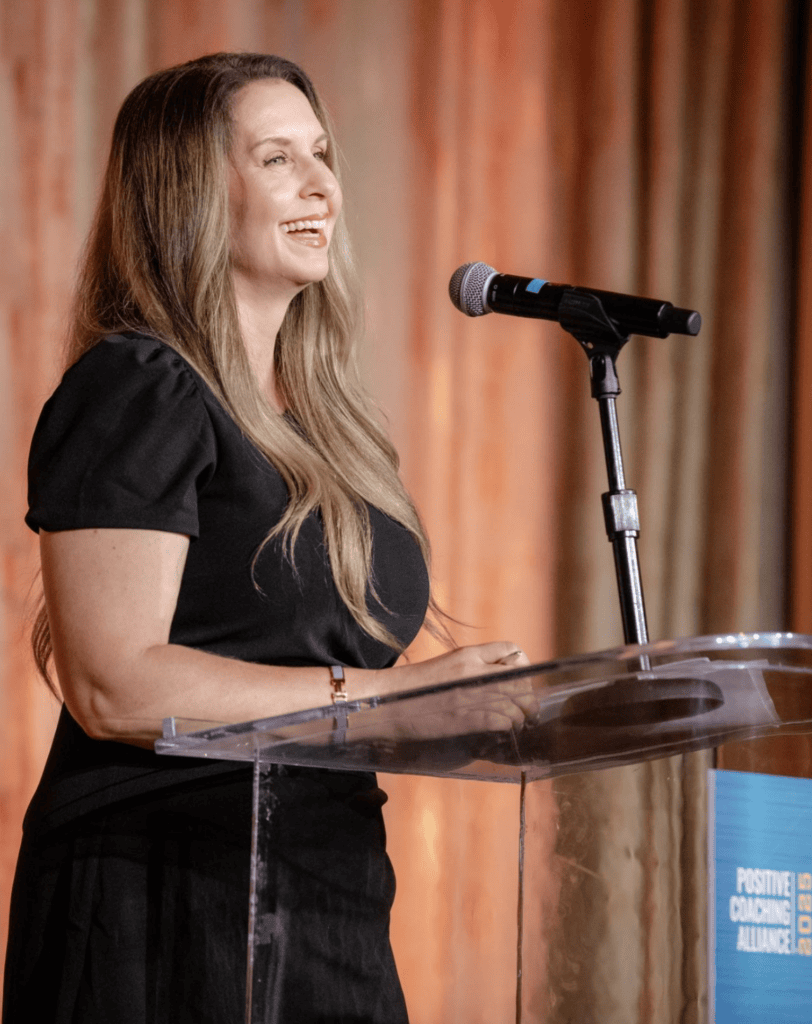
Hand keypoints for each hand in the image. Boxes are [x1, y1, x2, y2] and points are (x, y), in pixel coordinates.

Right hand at [359, 642, 535, 741]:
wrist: (384, 704)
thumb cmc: (413, 693)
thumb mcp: (445, 669)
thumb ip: (472, 672)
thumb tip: (502, 685)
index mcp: (467, 655)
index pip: (512, 650)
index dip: (522, 669)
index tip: (519, 685)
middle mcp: (473, 669)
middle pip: (521, 679)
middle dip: (527, 698)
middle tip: (524, 712)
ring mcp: (471, 693)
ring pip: (518, 702)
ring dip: (519, 717)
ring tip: (511, 726)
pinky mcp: (467, 717)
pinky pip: (504, 720)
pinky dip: (507, 728)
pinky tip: (498, 733)